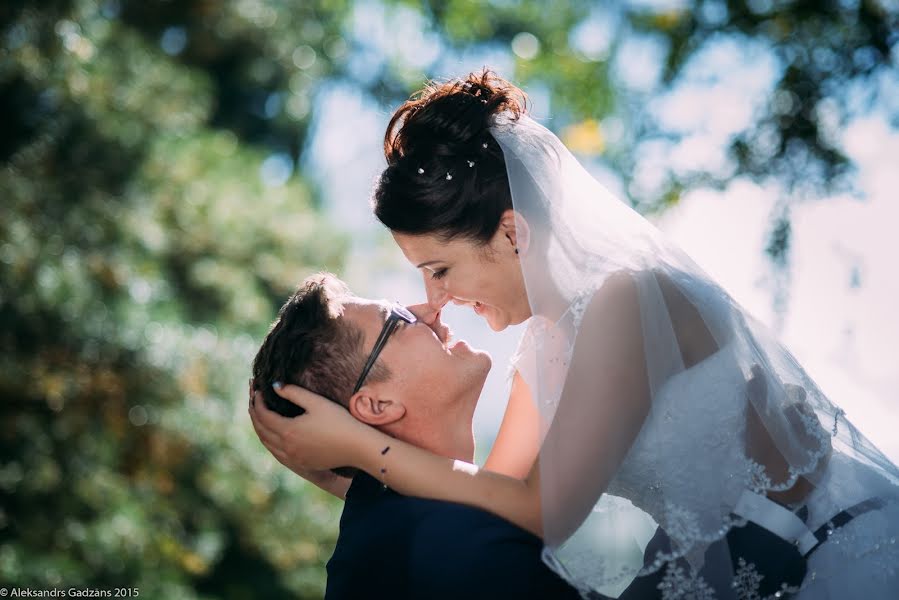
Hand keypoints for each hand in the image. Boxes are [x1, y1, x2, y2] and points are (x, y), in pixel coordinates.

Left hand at [249, 382, 369, 471]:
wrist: (357, 447)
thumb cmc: (339, 421)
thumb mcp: (316, 402)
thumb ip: (293, 393)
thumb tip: (274, 386)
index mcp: (288, 431)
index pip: (263, 415)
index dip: (257, 401)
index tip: (257, 389)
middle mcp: (286, 447)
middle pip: (261, 430)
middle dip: (254, 414)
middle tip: (253, 400)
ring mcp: (293, 458)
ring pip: (267, 444)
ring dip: (260, 429)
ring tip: (258, 416)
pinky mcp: (301, 464)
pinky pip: (276, 453)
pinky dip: (269, 442)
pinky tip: (272, 436)